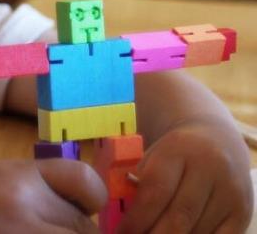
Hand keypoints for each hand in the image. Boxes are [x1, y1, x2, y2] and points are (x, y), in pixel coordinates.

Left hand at [119, 117, 252, 232]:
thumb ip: (139, 182)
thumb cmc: (173, 153)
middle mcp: (210, 168)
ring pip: (198, 230)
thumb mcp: (153, 156)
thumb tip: (123, 218)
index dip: (137, 218)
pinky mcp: (243, 210)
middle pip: (179, 216)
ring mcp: (230, 190)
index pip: (156, 190)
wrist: (216, 139)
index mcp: (179, 149)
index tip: (122, 233)